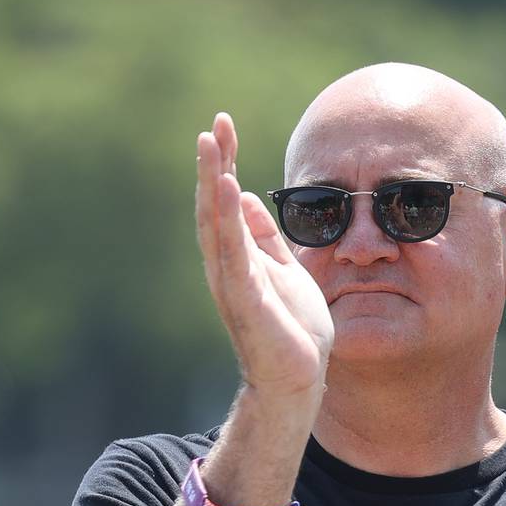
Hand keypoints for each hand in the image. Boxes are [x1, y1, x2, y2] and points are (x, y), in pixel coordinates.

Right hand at [196, 113, 333, 399]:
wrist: (297, 379)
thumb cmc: (292, 328)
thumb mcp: (284, 270)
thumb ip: (264, 237)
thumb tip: (244, 197)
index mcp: (238, 255)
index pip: (227, 200)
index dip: (225, 163)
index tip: (224, 127)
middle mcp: (226, 264)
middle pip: (213, 205)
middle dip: (214, 164)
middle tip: (213, 125)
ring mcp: (231, 280)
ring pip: (216, 222)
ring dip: (211, 181)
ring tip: (209, 144)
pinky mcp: (244, 297)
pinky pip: (233, 251)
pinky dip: (226, 218)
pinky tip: (225, 188)